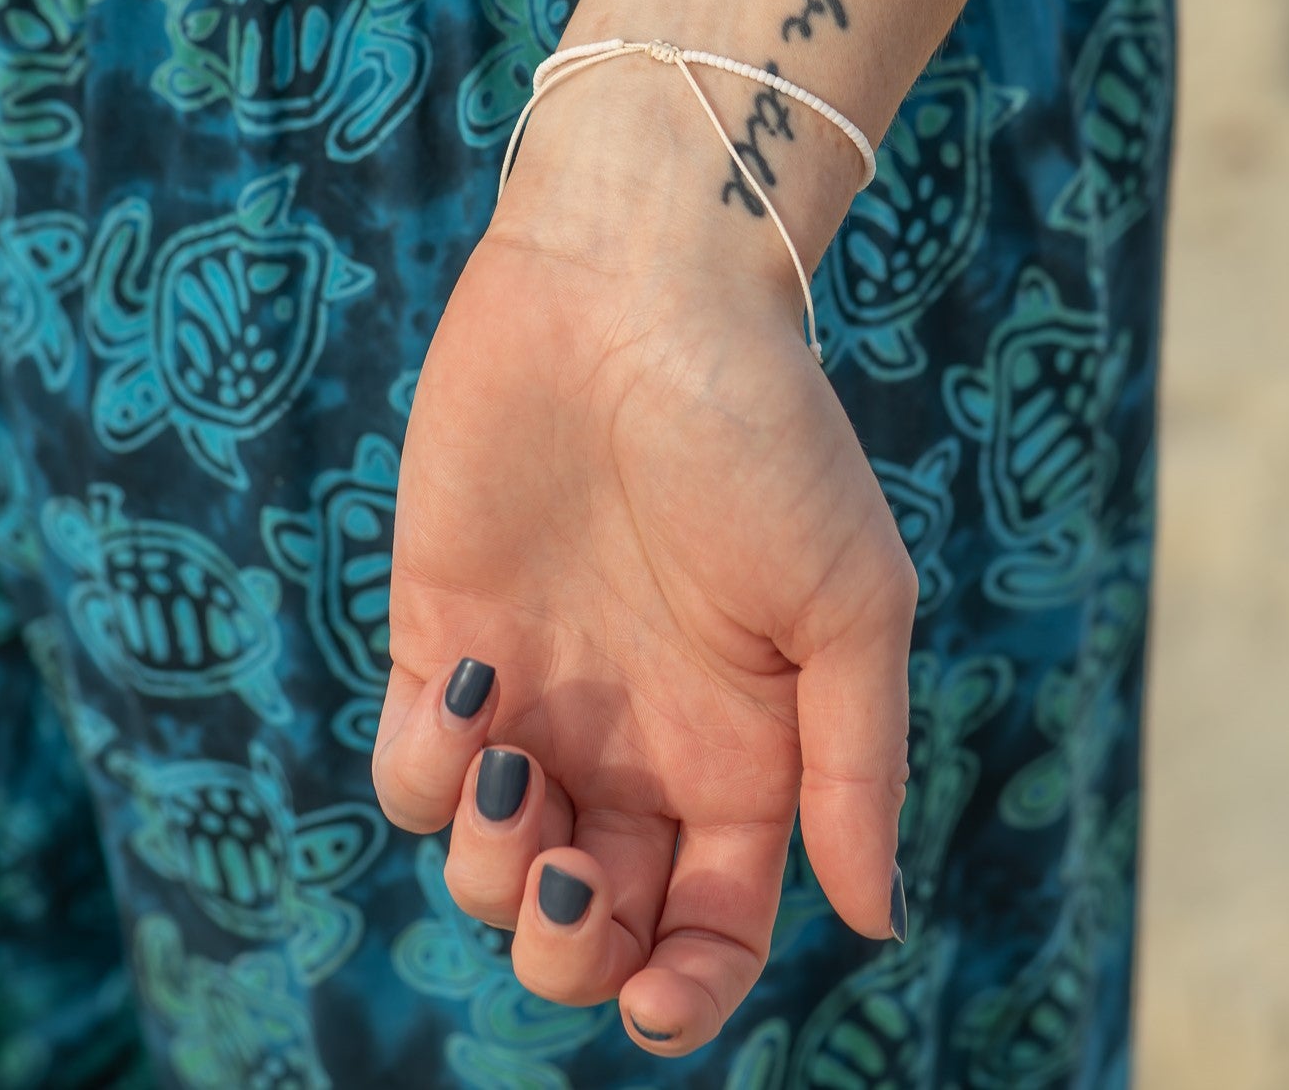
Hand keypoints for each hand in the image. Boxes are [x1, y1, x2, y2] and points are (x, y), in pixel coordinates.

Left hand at [372, 52, 916, 1056]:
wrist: (637, 289)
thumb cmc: (762, 434)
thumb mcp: (849, 600)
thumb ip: (855, 766)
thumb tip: (875, 920)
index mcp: (743, 744)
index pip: (713, 923)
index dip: (685, 988)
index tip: (656, 999)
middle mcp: (637, 737)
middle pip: (594, 919)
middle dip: (574, 949)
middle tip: (573, 879)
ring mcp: (539, 693)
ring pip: (490, 866)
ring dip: (494, 869)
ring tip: (516, 778)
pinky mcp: (445, 634)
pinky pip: (413, 768)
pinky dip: (427, 773)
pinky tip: (470, 695)